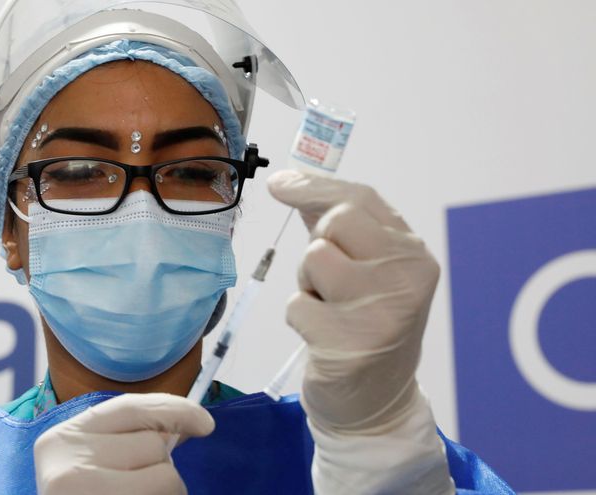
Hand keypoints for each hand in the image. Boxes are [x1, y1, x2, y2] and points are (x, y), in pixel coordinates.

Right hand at [34, 393, 214, 494]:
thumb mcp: (90, 463)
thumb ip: (128, 439)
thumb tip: (184, 424)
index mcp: (61, 440)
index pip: (129, 408)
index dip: (174, 409)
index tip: (205, 423)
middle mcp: (67, 467)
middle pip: (153, 444)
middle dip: (159, 465)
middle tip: (132, 487)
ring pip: (167, 477)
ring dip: (166, 493)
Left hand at [267, 170, 439, 433]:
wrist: (375, 400)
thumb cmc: (365, 323)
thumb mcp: (368, 269)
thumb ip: (337, 226)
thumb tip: (287, 181)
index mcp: (413, 255)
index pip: (361, 199)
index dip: (314, 186)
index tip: (280, 183)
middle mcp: (406, 279)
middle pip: (337, 222)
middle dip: (320, 245)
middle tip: (331, 280)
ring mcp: (379, 312)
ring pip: (314, 259)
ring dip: (309, 283)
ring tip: (330, 307)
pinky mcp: (348, 345)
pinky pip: (297, 305)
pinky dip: (302, 317)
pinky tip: (325, 336)